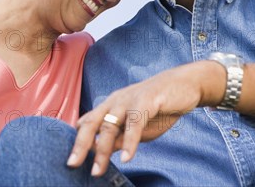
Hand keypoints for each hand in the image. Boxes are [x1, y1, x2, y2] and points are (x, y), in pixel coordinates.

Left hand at [67, 61, 224, 176]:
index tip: (71, 160)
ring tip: (97, 170)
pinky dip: (130, 142)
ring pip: (110, 126)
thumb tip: (103, 152)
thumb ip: (120, 137)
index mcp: (109, 106)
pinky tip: (127, 158)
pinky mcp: (146, 101)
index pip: (87, 123)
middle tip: (72, 164)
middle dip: (80, 145)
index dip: (77, 141)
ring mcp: (128, 100)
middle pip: (91, 123)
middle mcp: (114, 101)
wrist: (183, 85)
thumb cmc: (157, 107)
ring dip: (103, 150)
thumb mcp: (136, 127)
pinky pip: (135, 123)